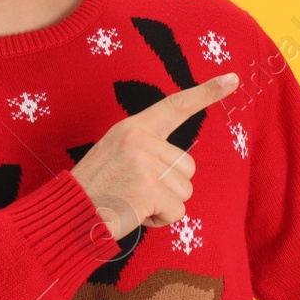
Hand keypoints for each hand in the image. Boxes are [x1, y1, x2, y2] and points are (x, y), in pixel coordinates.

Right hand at [71, 72, 239, 239]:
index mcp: (133, 127)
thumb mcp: (116, 154)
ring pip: (185, 190)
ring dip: (165, 205)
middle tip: (135, 192)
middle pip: (187, 166)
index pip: (176, 105)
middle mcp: (140, 139)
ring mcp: (145, 163)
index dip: (207, 92)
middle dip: (169, 186)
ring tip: (133, 202)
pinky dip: (162, 220)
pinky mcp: (148, 189)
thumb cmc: (95, 190)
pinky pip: (178, 211)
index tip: (232, 78)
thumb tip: (179, 164)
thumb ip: (146, 149)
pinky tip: (136, 215)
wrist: (67, 216)